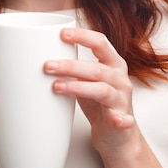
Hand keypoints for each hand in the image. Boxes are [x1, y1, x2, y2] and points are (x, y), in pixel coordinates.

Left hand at [44, 27, 135, 156]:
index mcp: (113, 63)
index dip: (82, 36)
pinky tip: (114, 119)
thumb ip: (75, 68)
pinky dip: (119, 119)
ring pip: (103, 90)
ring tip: (56, 87)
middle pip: (96, 68)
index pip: (100, 43)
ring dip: (78, 88)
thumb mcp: (87, 80)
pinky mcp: (123, 121)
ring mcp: (122, 99)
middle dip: (70, 66)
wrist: (116, 134)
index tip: (62, 34)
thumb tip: (43, 55)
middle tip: (47, 66)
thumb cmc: (98, 103)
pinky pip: (123, 119)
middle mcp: (120, 78)